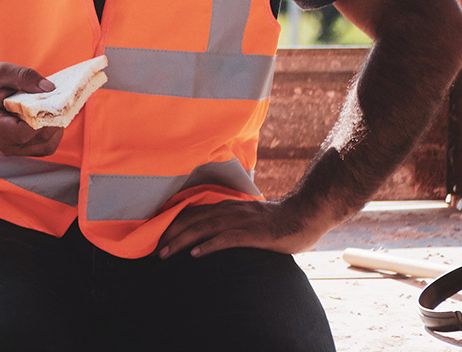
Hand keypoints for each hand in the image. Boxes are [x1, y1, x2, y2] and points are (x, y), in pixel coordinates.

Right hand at [0, 62, 62, 156]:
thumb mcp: (2, 72)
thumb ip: (25, 77)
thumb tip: (49, 88)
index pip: (23, 132)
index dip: (42, 121)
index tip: (54, 106)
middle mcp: (0, 143)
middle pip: (38, 140)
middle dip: (54, 122)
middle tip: (63, 105)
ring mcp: (10, 148)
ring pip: (44, 146)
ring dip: (56, 129)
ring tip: (57, 110)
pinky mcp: (19, 148)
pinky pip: (43, 146)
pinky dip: (52, 133)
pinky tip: (51, 118)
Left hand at [156, 199, 329, 258]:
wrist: (306, 214)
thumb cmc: (279, 220)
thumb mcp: (250, 217)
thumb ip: (233, 221)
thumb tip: (216, 232)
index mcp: (228, 207)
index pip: (194, 212)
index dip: (174, 223)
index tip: (157, 234)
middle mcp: (230, 210)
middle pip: (193, 219)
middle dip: (171, 233)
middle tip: (155, 248)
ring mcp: (241, 220)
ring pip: (204, 228)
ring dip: (182, 240)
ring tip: (166, 252)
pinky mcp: (253, 233)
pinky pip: (227, 239)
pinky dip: (209, 245)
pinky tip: (195, 254)